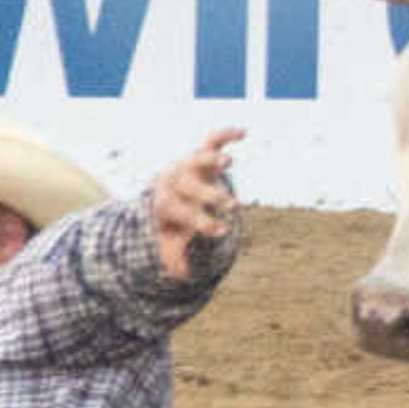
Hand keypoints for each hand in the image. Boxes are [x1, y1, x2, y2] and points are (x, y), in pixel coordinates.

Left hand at [148, 124, 245, 279]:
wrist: (167, 189)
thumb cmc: (174, 220)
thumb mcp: (170, 239)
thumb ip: (174, 257)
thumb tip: (180, 276)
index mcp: (165, 203)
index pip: (179, 211)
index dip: (200, 221)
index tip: (221, 231)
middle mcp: (174, 180)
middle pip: (188, 185)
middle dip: (210, 195)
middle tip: (233, 206)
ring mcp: (188, 164)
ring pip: (197, 158)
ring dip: (212, 159)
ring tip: (229, 163)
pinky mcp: (201, 152)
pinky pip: (212, 138)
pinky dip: (226, 133)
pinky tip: (243, 131)